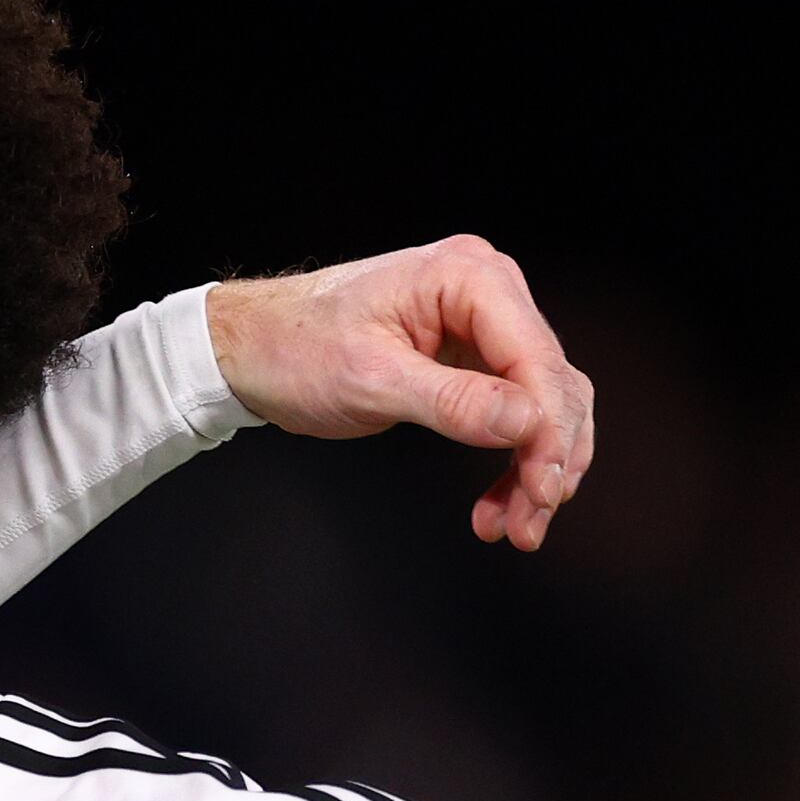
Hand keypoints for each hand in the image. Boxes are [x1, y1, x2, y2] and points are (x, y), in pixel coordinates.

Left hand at [205, 240, 593, 551]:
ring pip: (541, 400)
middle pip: (550, 381)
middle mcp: (487, 288)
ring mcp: (482, 321)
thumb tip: (527, 424)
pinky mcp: (470, 354)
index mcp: (467, 276)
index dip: (548, 429)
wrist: (249, 347)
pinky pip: (513, 407)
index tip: (544, 489)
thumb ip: (453, 402)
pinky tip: (499, 501)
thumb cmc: (293, 348)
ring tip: (514, 524)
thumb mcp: (370, 381)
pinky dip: (512, 455)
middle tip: (530, 522)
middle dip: (546, 457)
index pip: (536, 358)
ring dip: (535, 465)